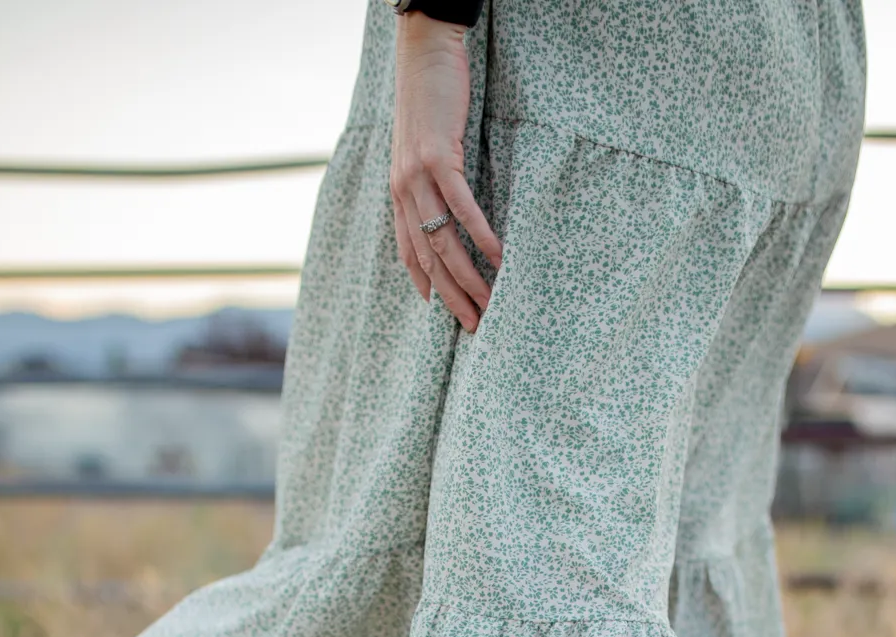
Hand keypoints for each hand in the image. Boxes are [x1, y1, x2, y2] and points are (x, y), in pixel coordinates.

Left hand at [390, 15, 501, 332]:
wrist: (423, 53)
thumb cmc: (429, 99)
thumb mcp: (422, 146)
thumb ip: (429, 180)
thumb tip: (445, 205)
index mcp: (398, 190)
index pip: (408, 249)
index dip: (424, 283)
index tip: (441, 310)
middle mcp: (403, 189)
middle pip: (429, 257)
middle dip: (452, 297)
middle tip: (476, 324)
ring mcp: (418, 175)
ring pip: (443, 241)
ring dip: (469, 278)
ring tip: (491, 302)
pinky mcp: (439, 158)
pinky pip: (461, 208)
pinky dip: (480, 236)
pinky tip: (498, 258)